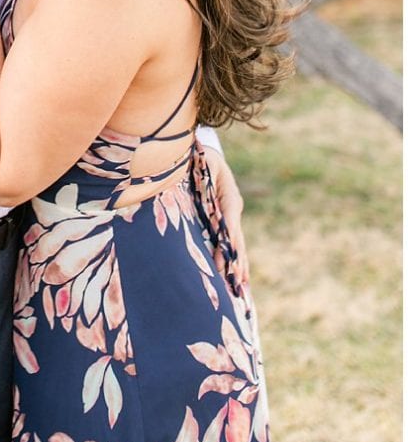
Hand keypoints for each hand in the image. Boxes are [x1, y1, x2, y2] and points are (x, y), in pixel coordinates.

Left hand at [199, 140, 247, 273]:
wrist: (204, 155)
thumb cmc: (202, 158)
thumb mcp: (205, 162)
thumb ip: (206, 172)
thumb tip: (203, 183)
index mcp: (229, 200)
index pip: (229, 228)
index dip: (228, 245)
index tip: (227, 262)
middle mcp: (232, 211)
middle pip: (236, 241)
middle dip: (235, 263)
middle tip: (235, 284)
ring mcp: (229, 217)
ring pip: (236, 245)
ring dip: (237, 266)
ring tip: (239, 287)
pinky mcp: (222, 220)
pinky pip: (228, 242)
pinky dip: (232, 258)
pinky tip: (234, 275)